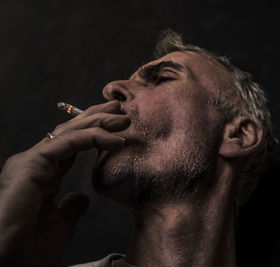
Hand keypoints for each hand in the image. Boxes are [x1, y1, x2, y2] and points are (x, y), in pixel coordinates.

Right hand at [0, 100, 128, 266]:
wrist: (9, 265)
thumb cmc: (28, 250)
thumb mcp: (60, 224)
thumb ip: (71, 207)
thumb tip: (82, 197)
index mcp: (42, 175)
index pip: (71, 145)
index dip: (95, 133)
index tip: (118, 129)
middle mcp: (36, 164)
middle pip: (70, 132)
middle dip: (97, 119)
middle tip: (121, 111)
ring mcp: (31, 162)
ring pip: (69, 132)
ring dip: (99, 122)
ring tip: (123, 118)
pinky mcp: (31, 164)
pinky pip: (68, 142)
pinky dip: (93, 137)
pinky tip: (114, 140)